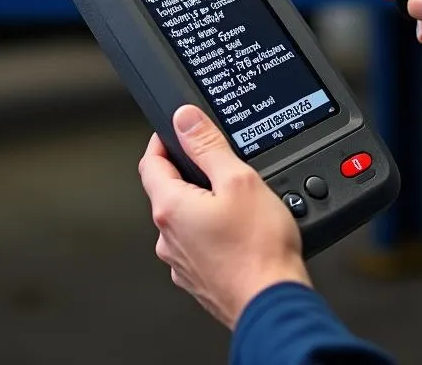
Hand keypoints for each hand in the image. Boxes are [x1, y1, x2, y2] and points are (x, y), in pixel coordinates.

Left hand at [138, 105, 312, 327]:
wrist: (272, 302)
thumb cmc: (258, 248)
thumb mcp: (238, 179)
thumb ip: (208, 146)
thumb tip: (185, 119)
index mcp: (171, 208)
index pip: (150, 162)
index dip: (164, 139)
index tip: (178, 128)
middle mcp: (168, 237)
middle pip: (168, 189)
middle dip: (189, 170)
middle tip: (217, 160)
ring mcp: (182, 261)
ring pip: (185, 218)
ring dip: (203, 202)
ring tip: (236, 198)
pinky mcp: (198, 278)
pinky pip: (198, 242)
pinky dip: (213, 229)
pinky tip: (239, 229)